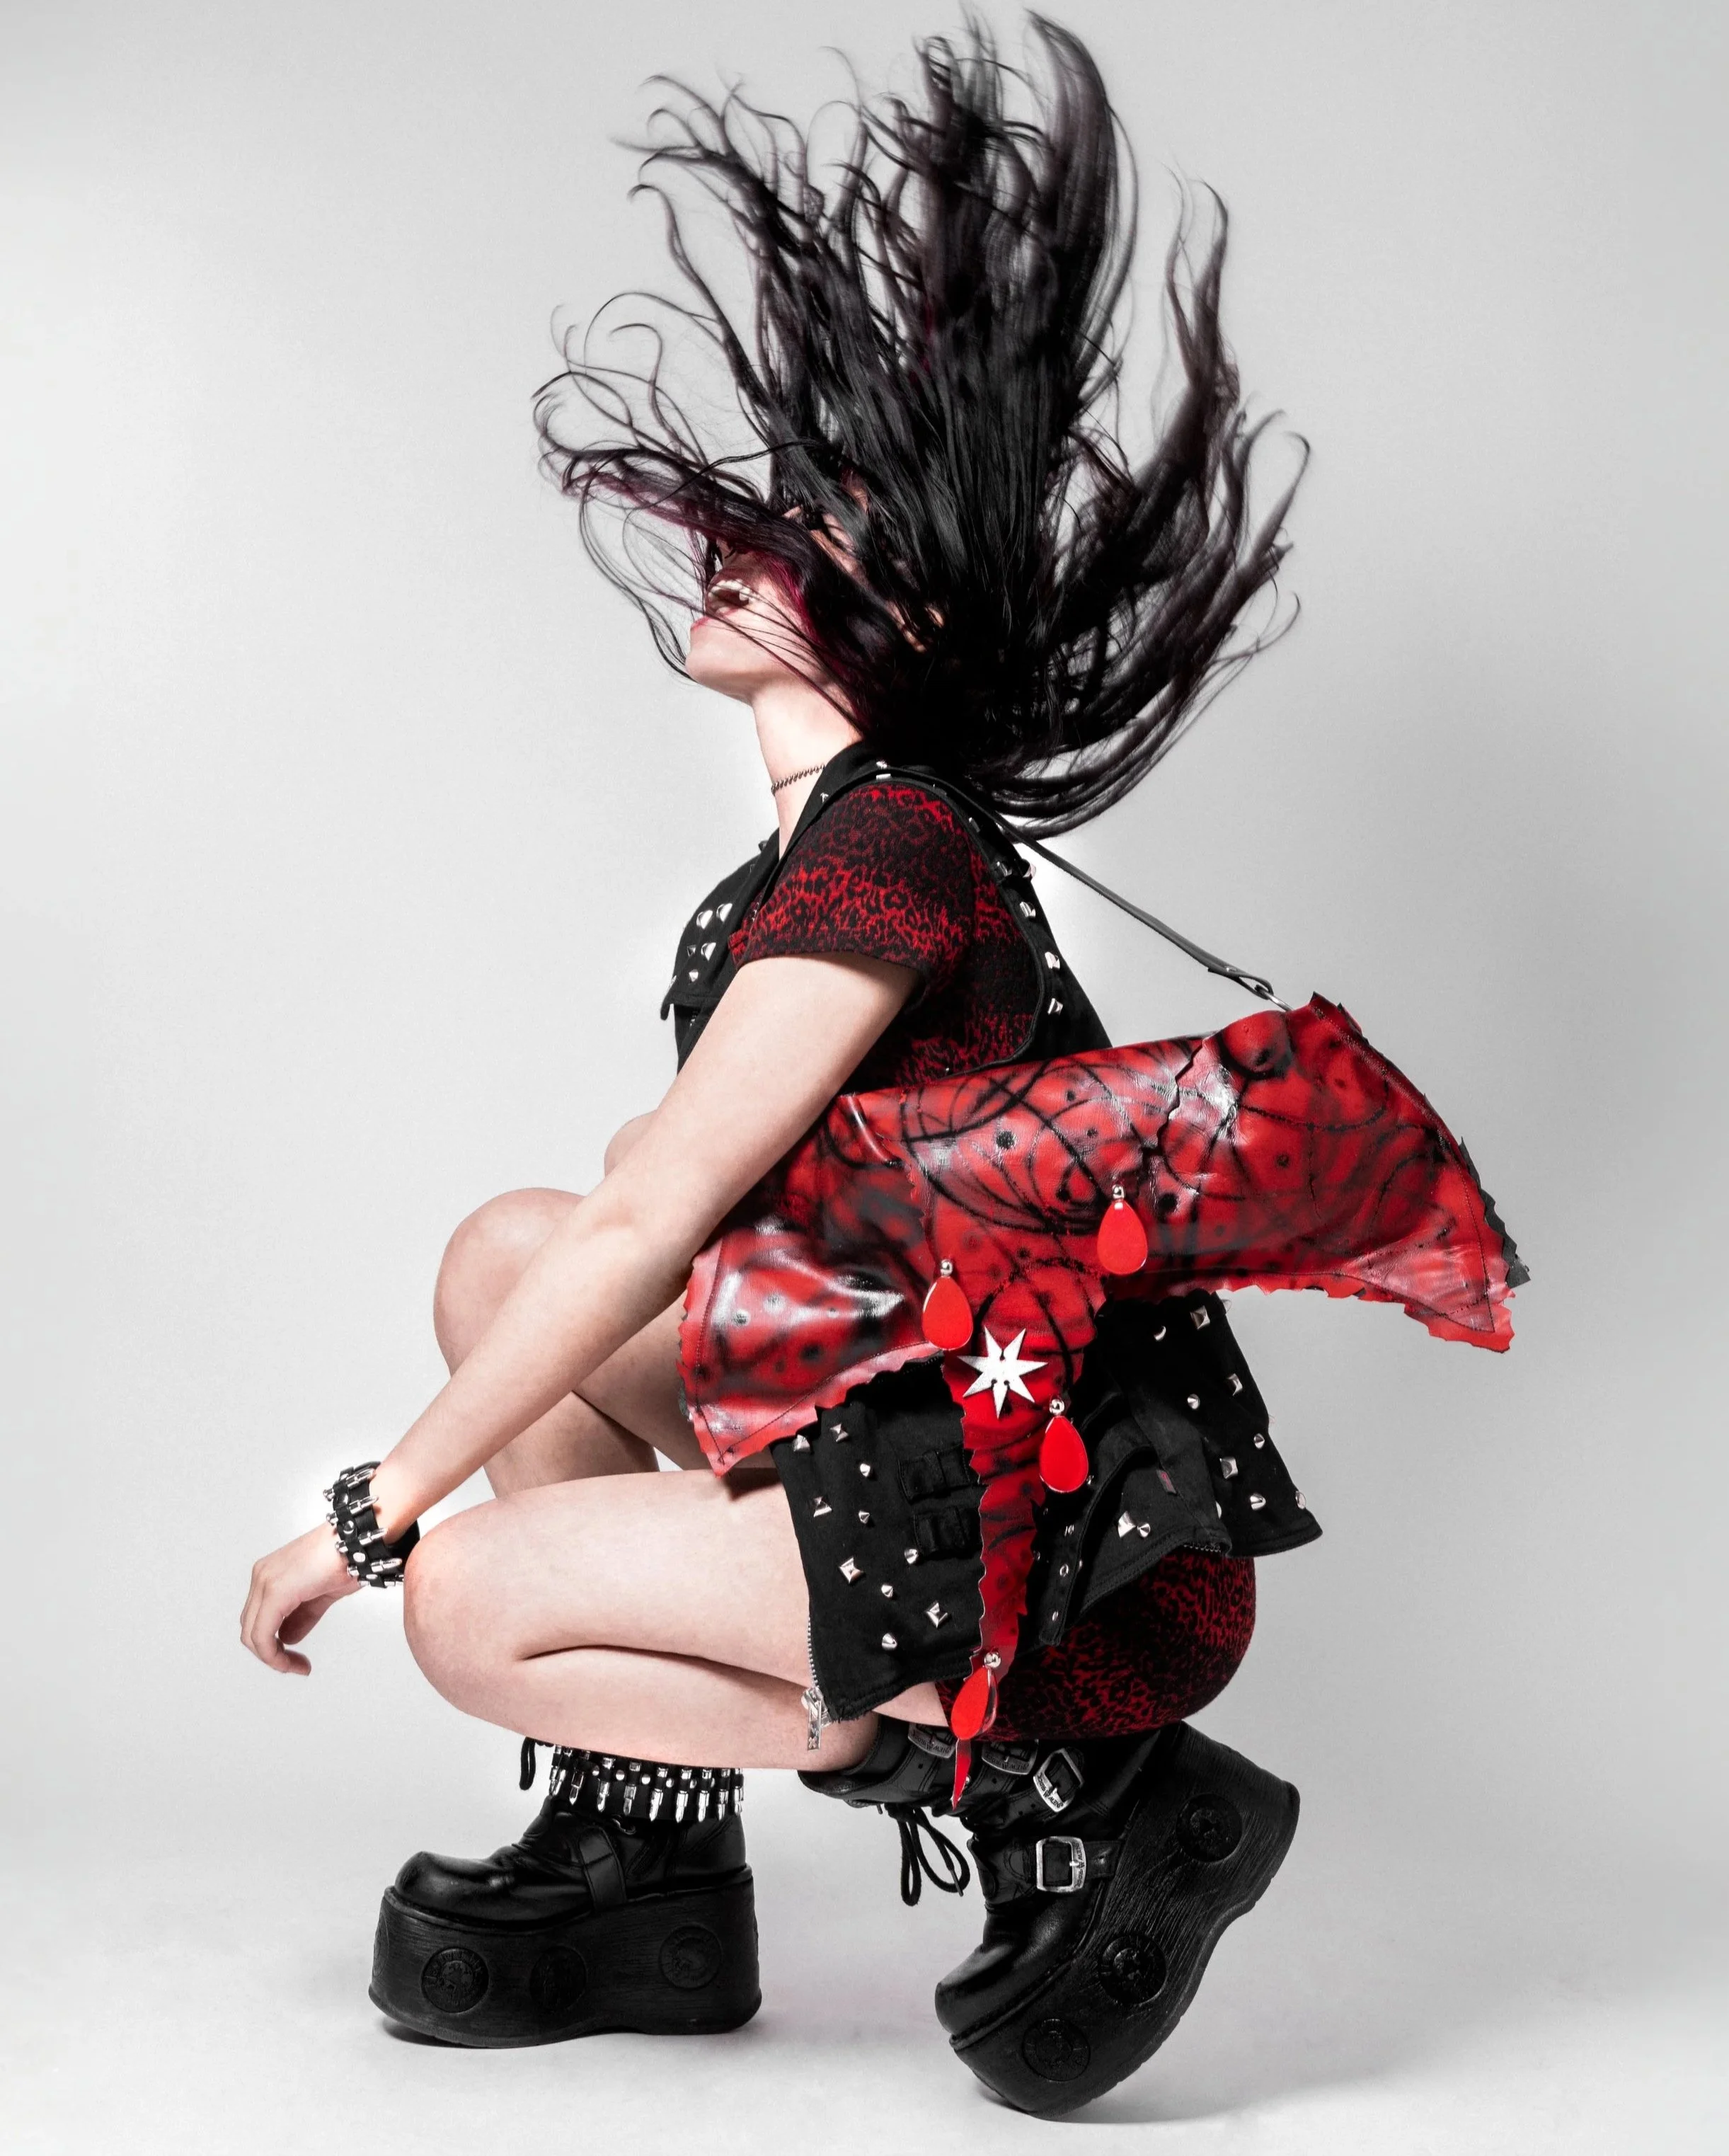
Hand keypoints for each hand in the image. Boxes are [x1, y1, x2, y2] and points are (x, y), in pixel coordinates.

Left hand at [240, 1522, 363, 1673]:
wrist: (358, 1540)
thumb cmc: (347, 1558)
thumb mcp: (321, 1595)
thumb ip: (301, 1617)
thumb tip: (287, 1638)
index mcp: (269, 1574)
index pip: (258, 1619)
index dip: (271, 1646)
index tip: (295, 1661)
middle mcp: (261, 1576)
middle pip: (250, 1629)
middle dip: (271, 1654)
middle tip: (295, 1666)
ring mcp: (264, 1582)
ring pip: (252, 1635)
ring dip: (273, 1657)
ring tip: (296, 1665)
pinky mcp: (274, 1592)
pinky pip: (263, 1634)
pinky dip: (274, 1654)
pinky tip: (293, 1662)